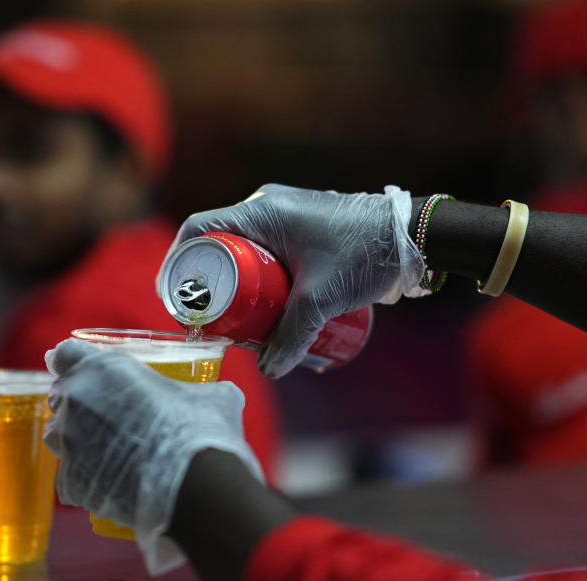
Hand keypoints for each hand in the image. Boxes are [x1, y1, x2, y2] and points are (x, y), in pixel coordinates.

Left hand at [44, 339, 263, 573]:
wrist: (197, 487)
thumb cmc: (201, 429)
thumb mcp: (210, 396)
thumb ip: (199, 389)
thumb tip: (220, 395)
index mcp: (103, 369)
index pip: (66, 354)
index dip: (74, 362)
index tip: (84, 371)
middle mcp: (77, 402)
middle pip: (61, 396)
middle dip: (78, 404)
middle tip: (108, 416)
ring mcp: (69, 445)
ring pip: (58, 437)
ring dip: (76, 440)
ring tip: (108, 453)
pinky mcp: (71, 483)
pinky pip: (70, 478)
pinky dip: (86, 480)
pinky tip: (111, 484)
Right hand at [160, 184, 424, 377]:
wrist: (412, 235)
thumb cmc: (365, 255)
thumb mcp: (322, 298)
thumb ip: (293, 334)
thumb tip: (270, 369)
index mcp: (261, 212)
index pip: (199, 229)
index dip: (179, 262)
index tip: (174, 296)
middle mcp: (266, 206)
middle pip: (218, 243)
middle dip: (209, 282)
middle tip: (208, 316)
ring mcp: (284, 213)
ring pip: (242, 248)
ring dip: (235, 280)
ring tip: (237, 316)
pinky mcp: (301, 224)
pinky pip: (263, 247)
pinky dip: (257, 273)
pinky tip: (264, 300)